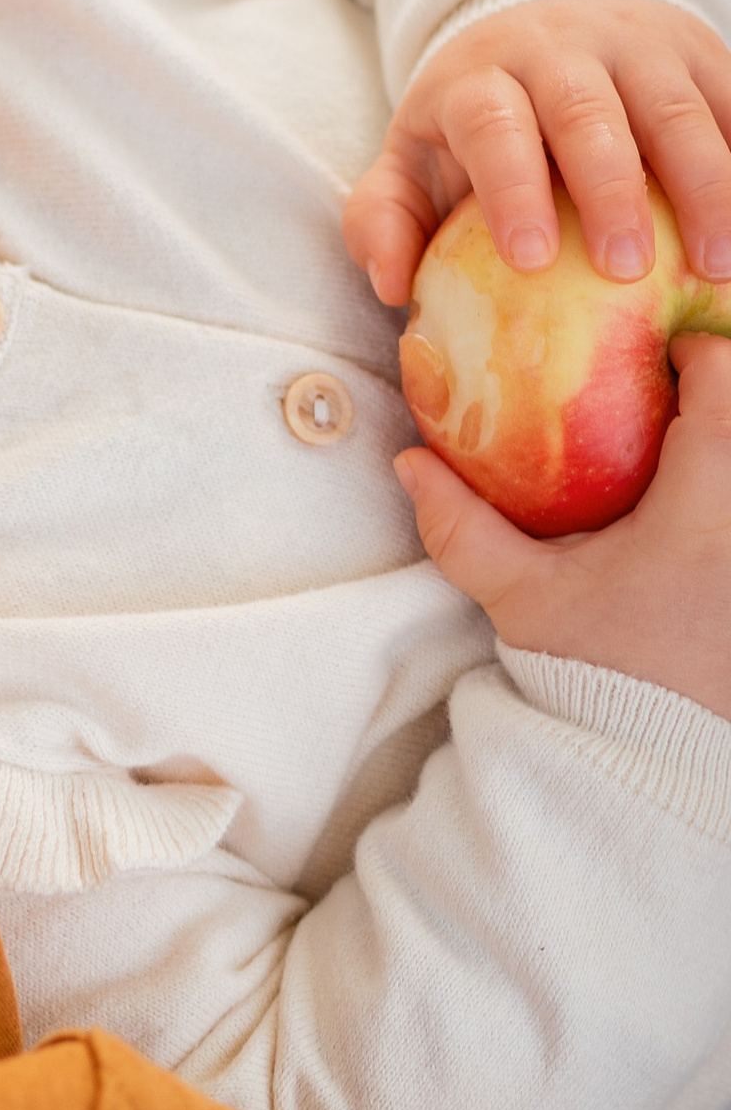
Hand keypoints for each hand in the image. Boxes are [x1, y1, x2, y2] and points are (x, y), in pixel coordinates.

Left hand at [345, 0, 730, 306]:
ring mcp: (639, 48)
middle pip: (588, 113)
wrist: (550, 24)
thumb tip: (390, 284)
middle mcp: (560, 50)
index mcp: (481, 77)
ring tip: (716, 264)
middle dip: (610, 190)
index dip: (511, 187)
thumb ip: (386, 217)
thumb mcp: (414, 158)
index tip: (532, 258)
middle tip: (626, 268)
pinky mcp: (702, 56)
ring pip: (675, 109)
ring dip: (704, 185)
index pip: (492, 123)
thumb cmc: (478, 122)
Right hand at [398, 332, 730, 723]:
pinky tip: (690, 507)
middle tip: (665, 391)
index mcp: (705, 503)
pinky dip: (721, 490)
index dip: (695, 346)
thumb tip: (411, 461)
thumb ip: (462, 527)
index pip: (725, 376)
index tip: (654, 352)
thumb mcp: (523, 598)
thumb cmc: (598, 676)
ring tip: (676, 446)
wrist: (654, 763)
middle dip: (715, 390)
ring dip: (722, 441)